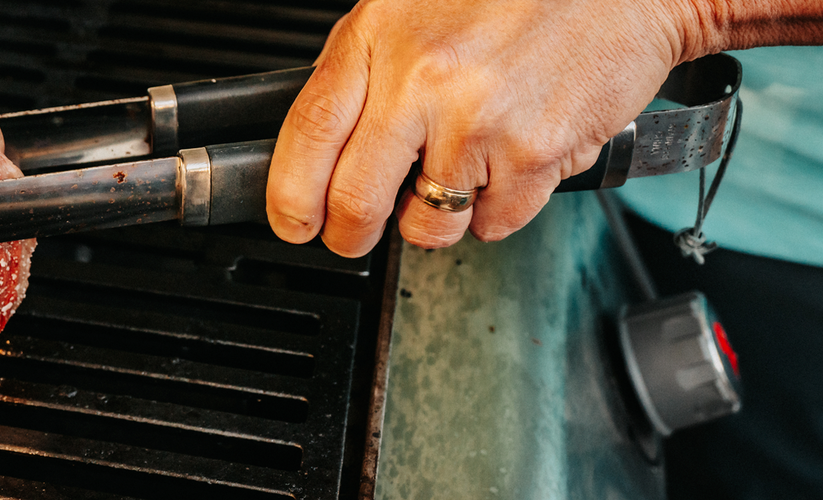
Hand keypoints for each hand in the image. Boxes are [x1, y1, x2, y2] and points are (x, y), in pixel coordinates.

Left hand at [266, 0, 716, 256]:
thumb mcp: (413, 3)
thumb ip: (367, 66)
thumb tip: (327, 143)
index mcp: (379, 37)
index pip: (307, 133)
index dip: (289, 195)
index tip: (293, 222)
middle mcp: (421, 78)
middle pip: (353, 197)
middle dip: (348, 234)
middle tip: (354, 235)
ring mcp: (476, 120)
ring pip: (427, 222)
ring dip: (435, 218)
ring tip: (458, 171)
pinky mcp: (533, 154)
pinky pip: (494, 222)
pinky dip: (498, 209)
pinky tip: (510, 159)